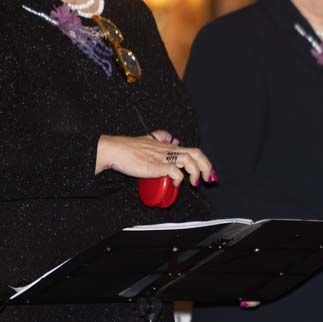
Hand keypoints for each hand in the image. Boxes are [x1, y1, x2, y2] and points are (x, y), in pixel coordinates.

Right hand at [96, 133, 214, 186]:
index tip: (208, 173)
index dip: (204, 161)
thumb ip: (160, 139)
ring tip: (194, 183)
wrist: (114, 150)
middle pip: (196, 153)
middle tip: (208, 178)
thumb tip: (171, 138)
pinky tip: (176, 183)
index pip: (193, 151)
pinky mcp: (155, 165)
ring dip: (195, 172)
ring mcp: (162, 157)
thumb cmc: (129, 148)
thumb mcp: (149, 140)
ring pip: (188, 159)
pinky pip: (174, 170)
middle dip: (206, 166)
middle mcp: (169, 150)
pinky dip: (179, 178)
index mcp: (169, 147)